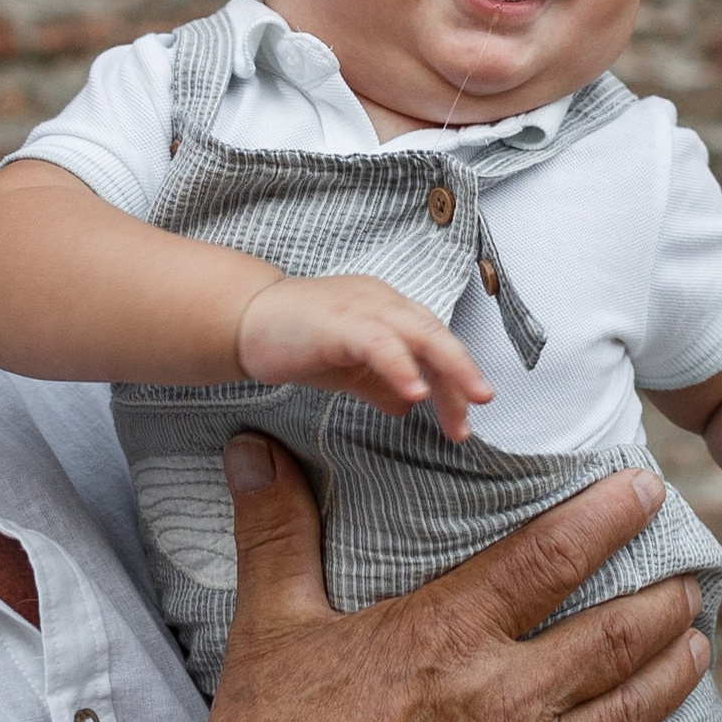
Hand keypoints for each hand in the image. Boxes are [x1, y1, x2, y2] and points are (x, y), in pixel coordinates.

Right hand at [195, 444, 713, 721]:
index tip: (647, 489)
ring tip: (697, 642)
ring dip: (674, 671)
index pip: (552, 554)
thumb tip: (250, 446)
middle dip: (663, 597)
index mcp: (449, 633)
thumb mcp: (267, 632)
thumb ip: (274, 533)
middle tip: (692, 574)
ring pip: (631, 708)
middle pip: (617, 633)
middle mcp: (507, 696)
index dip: (608, 515)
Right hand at [234, 273, 487, 441]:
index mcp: (387, 309)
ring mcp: (359, 306)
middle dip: (463, 372)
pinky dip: (400, 366)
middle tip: (482, 404)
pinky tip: (414, 392)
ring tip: (465, 403)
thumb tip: (408, 407)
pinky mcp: (335, 320)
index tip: (463, 420)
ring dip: (447, 368)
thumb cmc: (292, 339)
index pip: (433, 343)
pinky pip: (377, 341)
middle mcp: (381, 300)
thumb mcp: (346, 368)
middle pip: (436, 334)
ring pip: (418, 332)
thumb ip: (379, 384)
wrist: (240, 320)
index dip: (455, 379)